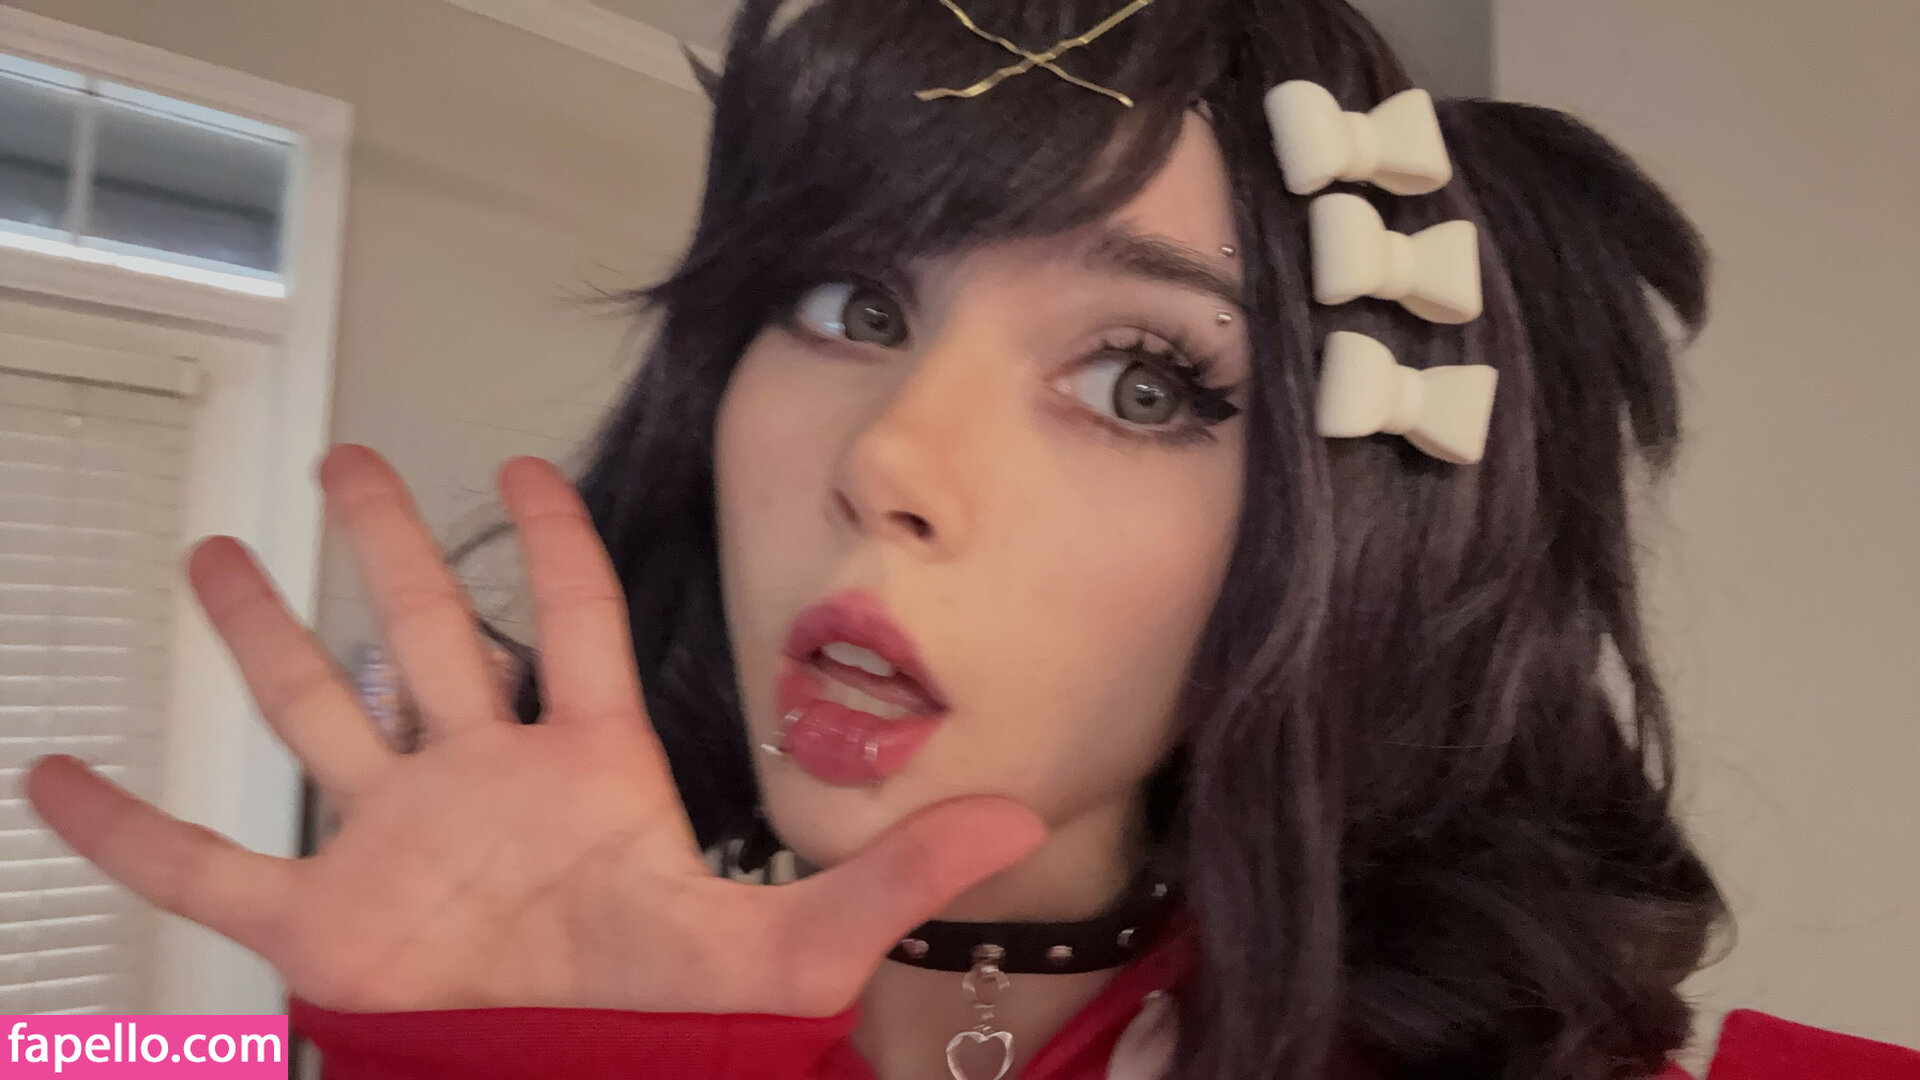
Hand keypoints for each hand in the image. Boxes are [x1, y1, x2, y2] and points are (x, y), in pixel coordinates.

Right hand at [23, 444, 1046, 1014]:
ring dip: (265, 636)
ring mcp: (396, 848)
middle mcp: (483, 786)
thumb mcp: (800, 944)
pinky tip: (60, 777)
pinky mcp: (326, 930)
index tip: (516, 464)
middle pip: (429, 633)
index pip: (571, 621)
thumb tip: (1020, 814)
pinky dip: (134, 829)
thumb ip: (897, 871)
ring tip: (219, 553)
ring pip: (315, 713)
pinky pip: (210, 866)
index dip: (553, 539)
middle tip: (352, 463)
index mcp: (590, 770)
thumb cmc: (684, 1036)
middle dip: (391, 546)